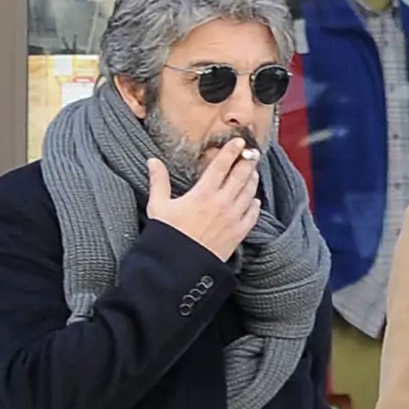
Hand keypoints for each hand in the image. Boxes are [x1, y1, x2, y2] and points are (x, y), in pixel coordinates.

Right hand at [146, 137, 260, 261]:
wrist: (180, 266)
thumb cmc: (168, 236)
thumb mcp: (159, 206)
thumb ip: (159, 181)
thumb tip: (153, 161)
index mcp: (203, 193)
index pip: (222, 165)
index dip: (232, 150)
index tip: (239, 141)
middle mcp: (222, 203)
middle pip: (241, 175)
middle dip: (248, 161)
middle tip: (253, 152)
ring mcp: (233, 219)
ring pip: (250, 193)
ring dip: (252, 180)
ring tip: (253, 171)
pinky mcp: (238, 234)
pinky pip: (252, 216)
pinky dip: (256, 206)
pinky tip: (255, 200)